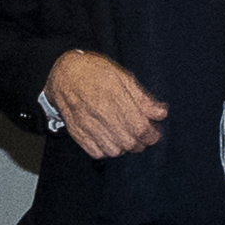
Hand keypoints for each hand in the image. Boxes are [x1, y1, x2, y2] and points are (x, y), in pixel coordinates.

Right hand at [43, 50, 167, 161]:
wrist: (63, 73)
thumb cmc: (95, 71)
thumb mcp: (122, 76)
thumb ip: (142, 97)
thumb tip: (160, 113)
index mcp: (114, 96)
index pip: (140, 127)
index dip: (152, 135)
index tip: (154, 133)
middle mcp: (100, 112)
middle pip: (129, 142)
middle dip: (141, 142)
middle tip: (143, 136)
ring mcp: (86, 124)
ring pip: (114, 150)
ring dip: (125, 147)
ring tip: (127, 137)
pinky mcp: (77, 132)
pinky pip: (96, 152)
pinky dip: (107, 150)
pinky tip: (110, 140)